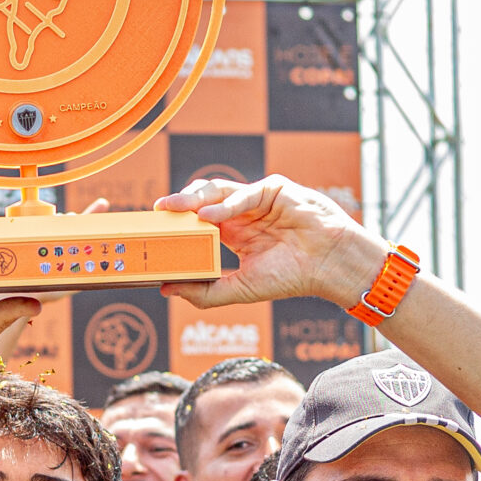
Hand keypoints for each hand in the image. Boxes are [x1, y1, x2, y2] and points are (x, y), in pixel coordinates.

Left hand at [151, 174, 384, 311]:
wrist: (329, 266)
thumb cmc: (291, 277)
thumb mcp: (241, 289)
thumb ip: (205, 291)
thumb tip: (165, 289)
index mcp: (233, 234)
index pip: (196, 223)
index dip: (176, 224)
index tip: (152, 230)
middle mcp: (242, 214)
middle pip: (202, 202)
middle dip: (179, 205)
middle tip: (157, 212)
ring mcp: (257, 200)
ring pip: (218, 190)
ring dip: (194, 198)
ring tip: (174, 208)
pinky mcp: (274, 189)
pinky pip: (246, 193)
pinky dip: (226, 205)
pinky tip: (209, 217)